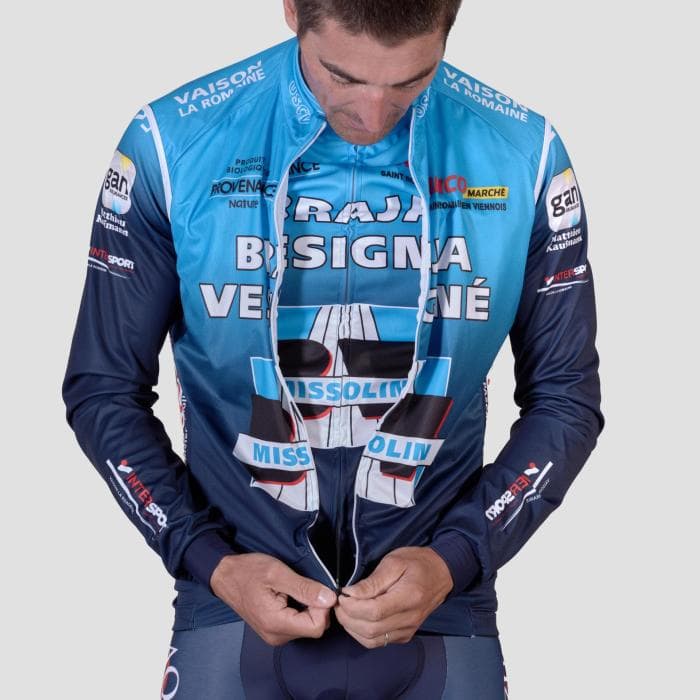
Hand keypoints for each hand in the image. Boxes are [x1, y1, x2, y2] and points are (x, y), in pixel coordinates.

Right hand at [211, 553, 336, 645]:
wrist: (225, 576)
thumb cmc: (248, 571)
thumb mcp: (278, 573)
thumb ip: (304, 588)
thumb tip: (330, 599)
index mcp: (276, 623)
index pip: (317, 626)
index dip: (322, 606)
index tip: (314, 588)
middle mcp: (276, 636)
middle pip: (314, 628)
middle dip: (316, 606)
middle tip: (303, 585)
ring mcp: (274, 636)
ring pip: (307, 626)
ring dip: (308, 607)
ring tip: (293, 589)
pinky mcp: (274, 631)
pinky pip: (298, 625)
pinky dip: (301, 610)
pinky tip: (290, 596)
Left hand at [334, 546, 452, 648]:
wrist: (441, 573)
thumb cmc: (416, 562)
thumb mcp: (394, 562)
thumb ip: (373, 581)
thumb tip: (350, 593)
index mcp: (409, 597)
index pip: (374, 612)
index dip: (352, 606)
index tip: (342, 595)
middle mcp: (410, 619)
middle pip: (371, 629)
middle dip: (348, 617)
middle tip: (339, 602)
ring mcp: (408, 630)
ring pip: (372, 640)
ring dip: (352, 628)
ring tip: (344, 610)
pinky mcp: (405, 635)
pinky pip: (378, 642)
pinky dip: (362, 634)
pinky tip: (356, 619)